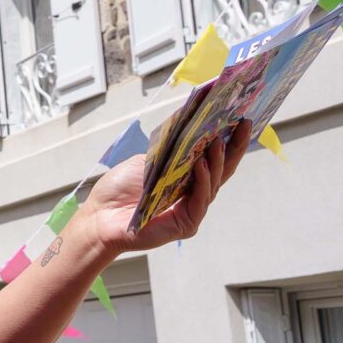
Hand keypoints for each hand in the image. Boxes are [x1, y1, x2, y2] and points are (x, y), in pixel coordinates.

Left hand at [78, 119, 249, 257]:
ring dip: (217, 161)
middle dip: (234, 147)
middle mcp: (193, 194)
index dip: (228, 141)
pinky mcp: (186, 224)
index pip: (212, 158)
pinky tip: (202, 165)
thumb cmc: (118, 189)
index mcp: (185, 178)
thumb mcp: (145, 162)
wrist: (99, 216)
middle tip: (244, 124)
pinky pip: (199, 200)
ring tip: (219, 141)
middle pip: (221, 170)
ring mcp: (191, 210)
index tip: (240, 119)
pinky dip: (202, 181)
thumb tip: (190, 129)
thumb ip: (169, 151)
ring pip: (212, 183)